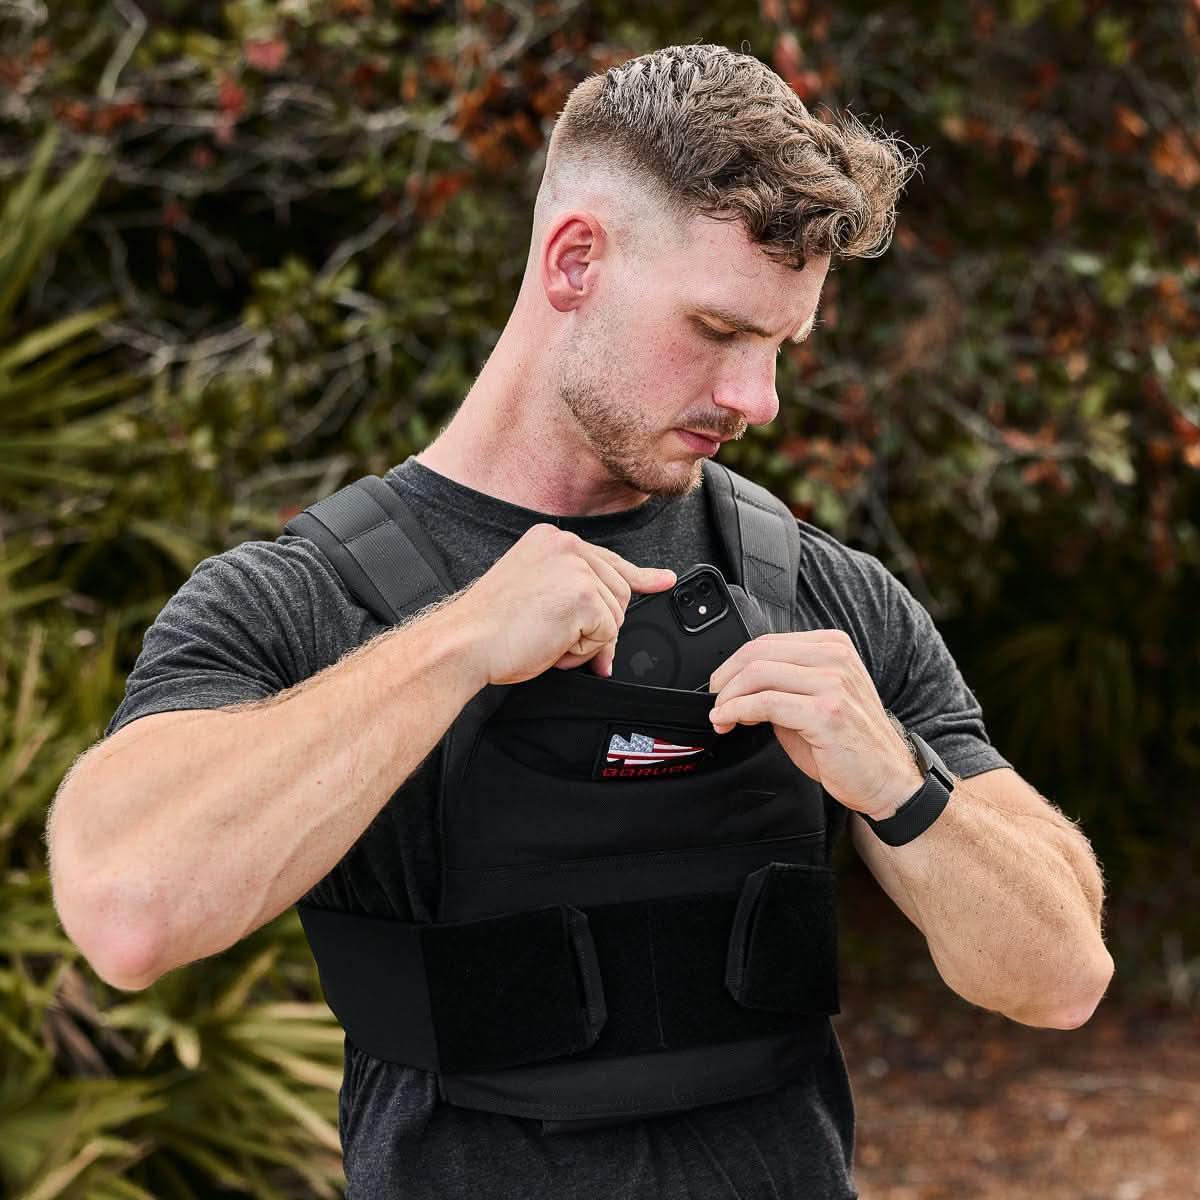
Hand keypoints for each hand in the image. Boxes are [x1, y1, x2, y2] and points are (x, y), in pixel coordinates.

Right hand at [450, 523, 675, 685]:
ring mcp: (577, 567)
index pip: (608, 559)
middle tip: (558, 643)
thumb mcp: (536, 595)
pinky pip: (607, 634)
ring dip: (587, 641)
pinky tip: (551, 645)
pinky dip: (583, 652)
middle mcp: (566, 545)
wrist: (464, 642)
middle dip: (598, 627)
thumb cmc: (490, 628)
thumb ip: (578, 593)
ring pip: (616, 615)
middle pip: (619, 592)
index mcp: (551, 540)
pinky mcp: (584, 594)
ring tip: (546, 640)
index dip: (639, 576)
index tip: (663, 581)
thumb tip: (616, 619)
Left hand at [706, 630, 923, 819]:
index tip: (720, 686)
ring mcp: (833, 683)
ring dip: (728, 697)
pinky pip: (766, 702)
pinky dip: (737, 710)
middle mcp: (835, 658)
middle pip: (758, 653)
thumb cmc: (850, 744)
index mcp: (834, 647)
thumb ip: (783, 684)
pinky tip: (727, 721)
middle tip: (714, 700)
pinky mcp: (826, 712)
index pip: (768, 642)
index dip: (734, 664)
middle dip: (725, 678)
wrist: (887, 780)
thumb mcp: (815, 700)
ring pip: (758, 674)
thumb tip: (738, 685)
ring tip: (720, 715)